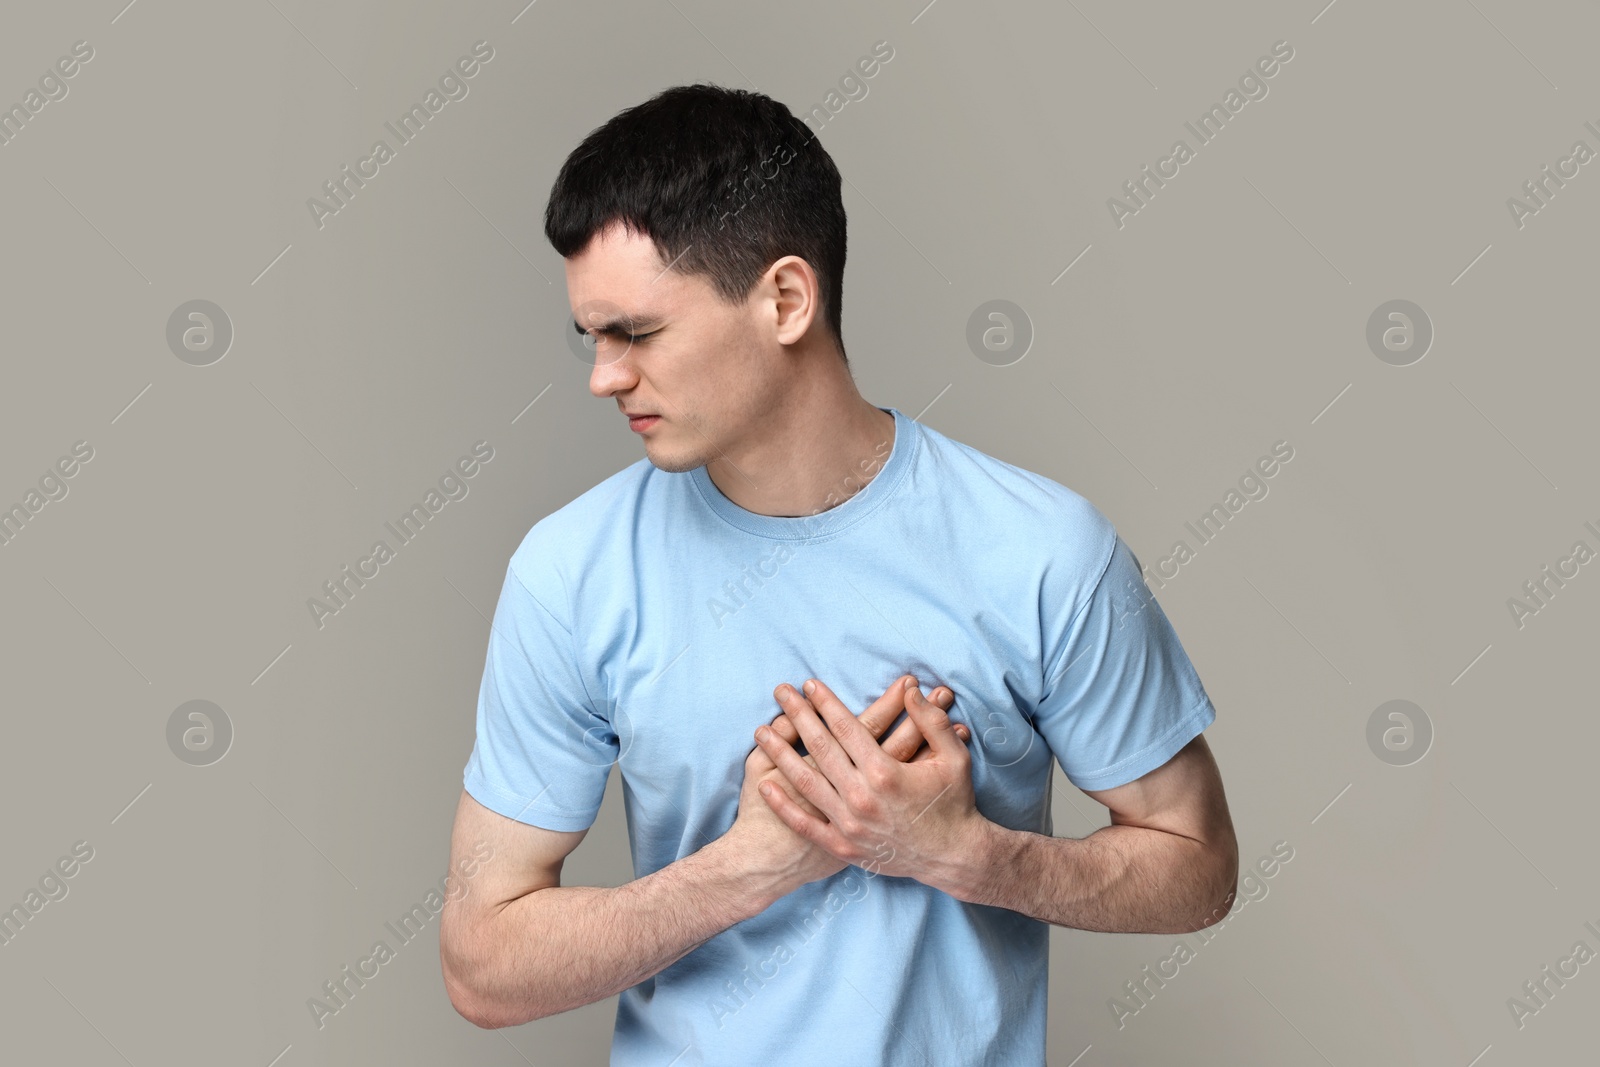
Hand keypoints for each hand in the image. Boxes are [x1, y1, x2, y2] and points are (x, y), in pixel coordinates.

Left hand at [727, 675, 968, 903]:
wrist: (953, 857)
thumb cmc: (954, 803)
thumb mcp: (953, 758)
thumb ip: (931, 722)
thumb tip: (911, 690)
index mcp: (886, 772)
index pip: (847, 727)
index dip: (826, 702)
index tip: (809, 684)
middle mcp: (862, 797)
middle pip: (820, 747)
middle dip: (798, 715)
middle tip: (781, 693)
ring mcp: (849, 825)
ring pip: (806, 782)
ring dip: (780, 753)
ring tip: (761, 730)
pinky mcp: (842, 848)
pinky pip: (806, 825)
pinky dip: (783, 806)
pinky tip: (765, 785)